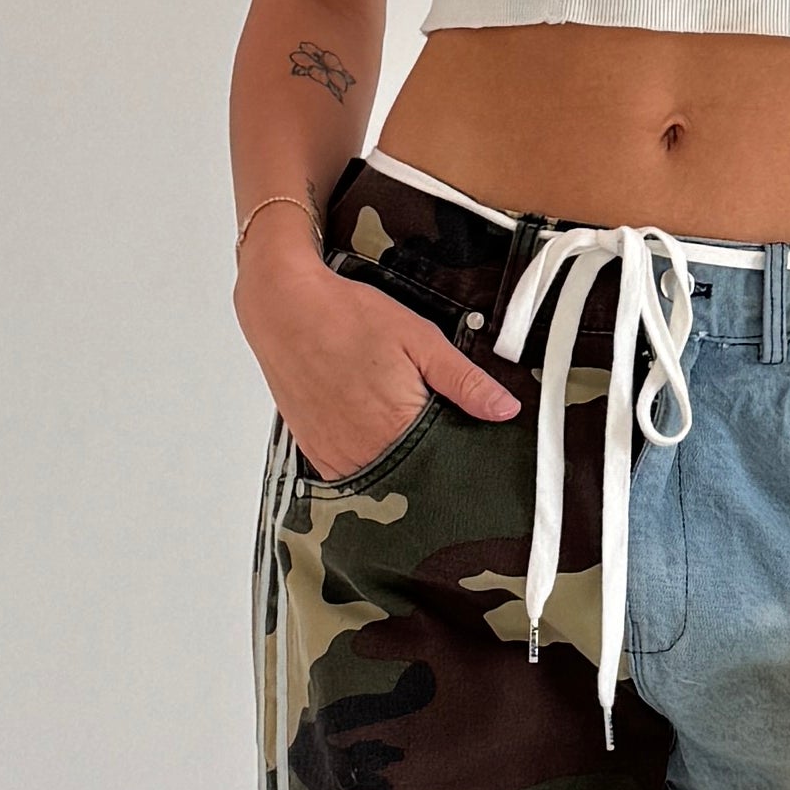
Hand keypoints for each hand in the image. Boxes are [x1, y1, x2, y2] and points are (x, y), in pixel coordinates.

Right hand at [235, 211, 523, 481]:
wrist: (285, 308)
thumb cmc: (347, 318)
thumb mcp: (420, 339)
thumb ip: (464, 380)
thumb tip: (504, 408)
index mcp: (397, 428)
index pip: (446, 465)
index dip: (460, 456)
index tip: (468, 446)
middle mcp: (364, 451)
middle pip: (414, 478)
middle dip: (430, 461)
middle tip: (427, 426)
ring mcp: (336, 456)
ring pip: (382, 481)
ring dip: (397, 463)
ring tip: (398, 427)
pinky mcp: (315, 453)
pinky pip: (351, 475)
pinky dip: (368, 460)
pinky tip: (372, 433)